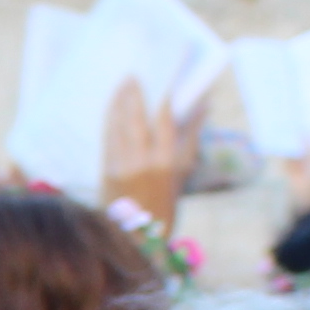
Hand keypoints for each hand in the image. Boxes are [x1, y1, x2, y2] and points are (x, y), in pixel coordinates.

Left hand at [100, 79, 189, 234]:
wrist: (137, 235)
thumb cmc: (165, 202)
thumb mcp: (183, 172)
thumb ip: (191, 137)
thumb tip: (203, 105)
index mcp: (167, 162)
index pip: (164, 120)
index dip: (163, 97)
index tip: (164, 80)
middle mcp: (143, 161)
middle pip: (137, 117)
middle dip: (135, 93)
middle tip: (136, 74)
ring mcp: (122, 165)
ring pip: (119, 124)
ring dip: (119, 100)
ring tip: (123, 83)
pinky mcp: (106, 169)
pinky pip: (107, 136)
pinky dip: (110, 117)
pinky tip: (112, 104)